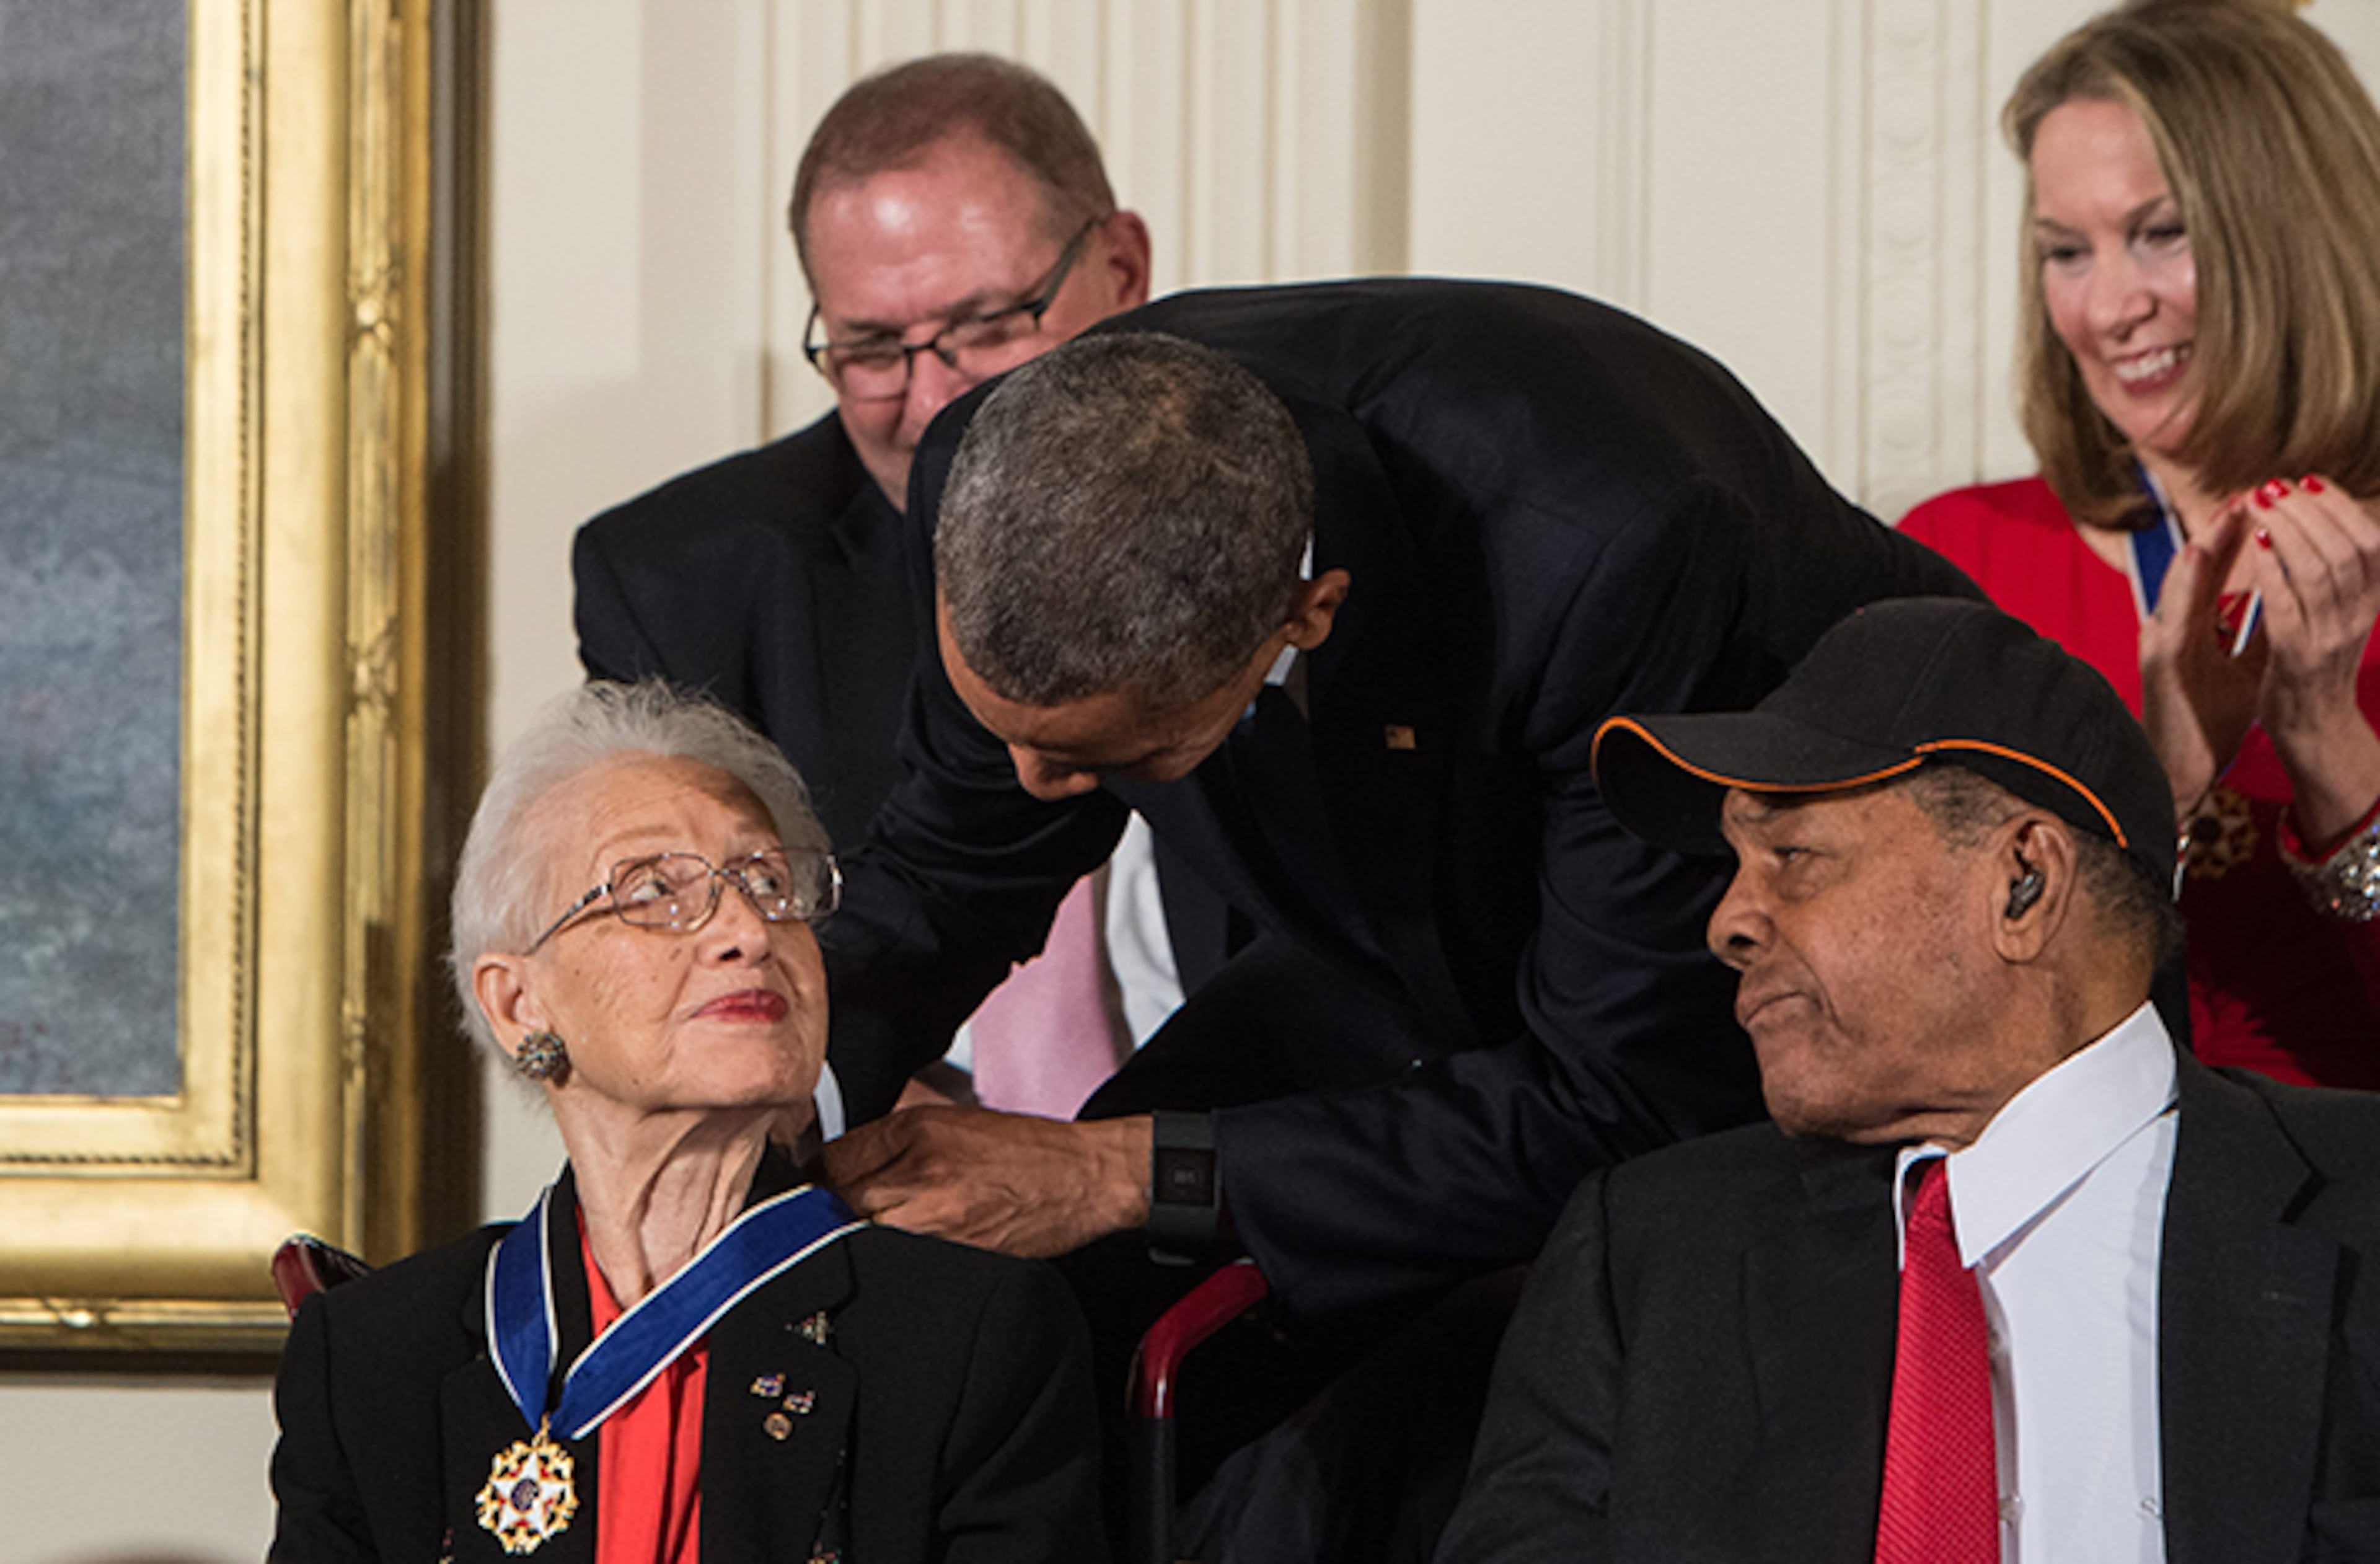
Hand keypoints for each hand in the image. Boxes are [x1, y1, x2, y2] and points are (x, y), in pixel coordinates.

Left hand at [820, 1106, 1152, 1257]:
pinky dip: (896, 1258)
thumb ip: (896, 1141)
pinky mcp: (956, 1253)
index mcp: (918, 1130)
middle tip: (843, 1216)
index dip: (820, 1178)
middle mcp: (922, 1170)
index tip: (820, 1189)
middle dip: (834, 1211)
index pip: (832, 1159)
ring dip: (862, 1238)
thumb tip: (841, 1166)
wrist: (1085, 1177)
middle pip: (839, 1202)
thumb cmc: (1026, 1150)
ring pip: (864, 1236)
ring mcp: (937, 1217)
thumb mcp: (955, 1121)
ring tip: (879, 1234)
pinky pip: (900, 1261)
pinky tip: (909, 1251)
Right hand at [2139, 499, 2265, 819]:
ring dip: (2203, 546)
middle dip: (2224, 528)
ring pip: (2182, 583)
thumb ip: (2263, 630)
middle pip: (2198, 569)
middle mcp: (2174, 629)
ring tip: (2226, 512)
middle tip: (2250, 491)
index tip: (2269, 504)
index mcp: (2197, 630)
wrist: (2182, 772)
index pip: (2220, 573)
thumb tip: (2295, 594)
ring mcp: (2162, 643)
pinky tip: (2196, 557)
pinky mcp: (2159, 663)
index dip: (2242, 537)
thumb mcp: (2249, 668)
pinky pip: (2172, 616)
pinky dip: (2184, 585)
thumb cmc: (2212, 722)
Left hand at [2234, 476, 2379, 842]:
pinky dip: (2273, 572)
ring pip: (2319, 571)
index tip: (2308, 480)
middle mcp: (2357, 616)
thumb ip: (2339, 575)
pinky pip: (2289, 608)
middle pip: (2345, 547)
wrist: (2314, 730)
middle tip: (2275, 485)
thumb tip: (2328, 521)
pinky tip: (2256, 547)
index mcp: (2369, 602)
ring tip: (2261, 504)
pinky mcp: (2297, 659)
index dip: (2341, 505)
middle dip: (2311, 509)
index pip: (2371, 540)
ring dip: (2288, 530)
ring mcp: (2330, 638)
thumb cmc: (2317, 666)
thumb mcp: (2341, 615)